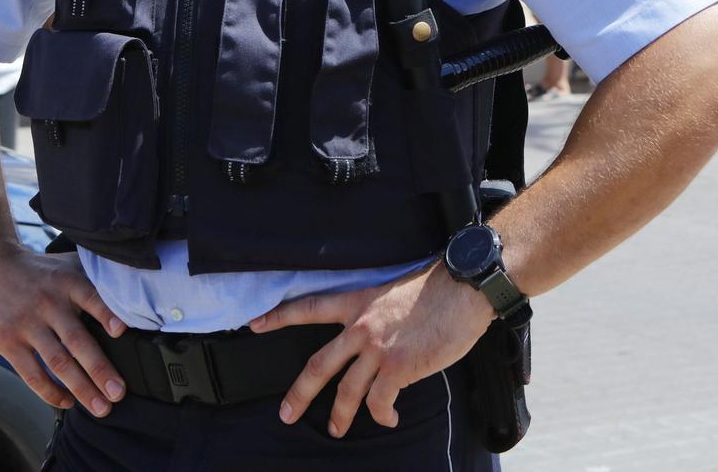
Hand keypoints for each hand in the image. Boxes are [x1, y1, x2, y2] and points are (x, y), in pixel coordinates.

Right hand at [0, 245, 127, 416]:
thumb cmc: (38, 270)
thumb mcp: (66, 264)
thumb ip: (94, 277)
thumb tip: (133, 290)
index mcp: (66, 282)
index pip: (91, 297)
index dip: (107, 313)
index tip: (122, 331)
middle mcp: (48, 303)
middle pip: (77, 341)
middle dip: (99, 370)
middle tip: (118, 393)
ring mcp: (26, 324)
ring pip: (57, 362)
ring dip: (80, 388)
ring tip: (100, 407)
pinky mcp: (7, 342)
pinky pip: (32, 373)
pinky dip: (50, 391)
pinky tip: (67, 402)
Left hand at [249, 261, 493, 436]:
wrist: (463, 289)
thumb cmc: (437, 289)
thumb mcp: (394, 293)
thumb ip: (378, 315)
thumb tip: (377, 340)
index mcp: (357, 302)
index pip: (309, 307)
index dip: (279, 316)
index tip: (254, 324)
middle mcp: (360, 326)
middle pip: (318, 364)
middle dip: (299, 393)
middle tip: (286, 413)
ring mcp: (378, 348)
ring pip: (346, 390)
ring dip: (340, 415)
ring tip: (335, 430)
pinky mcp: (398, 368)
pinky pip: (380, 401)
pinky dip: (382, 414)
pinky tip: (388, 418)